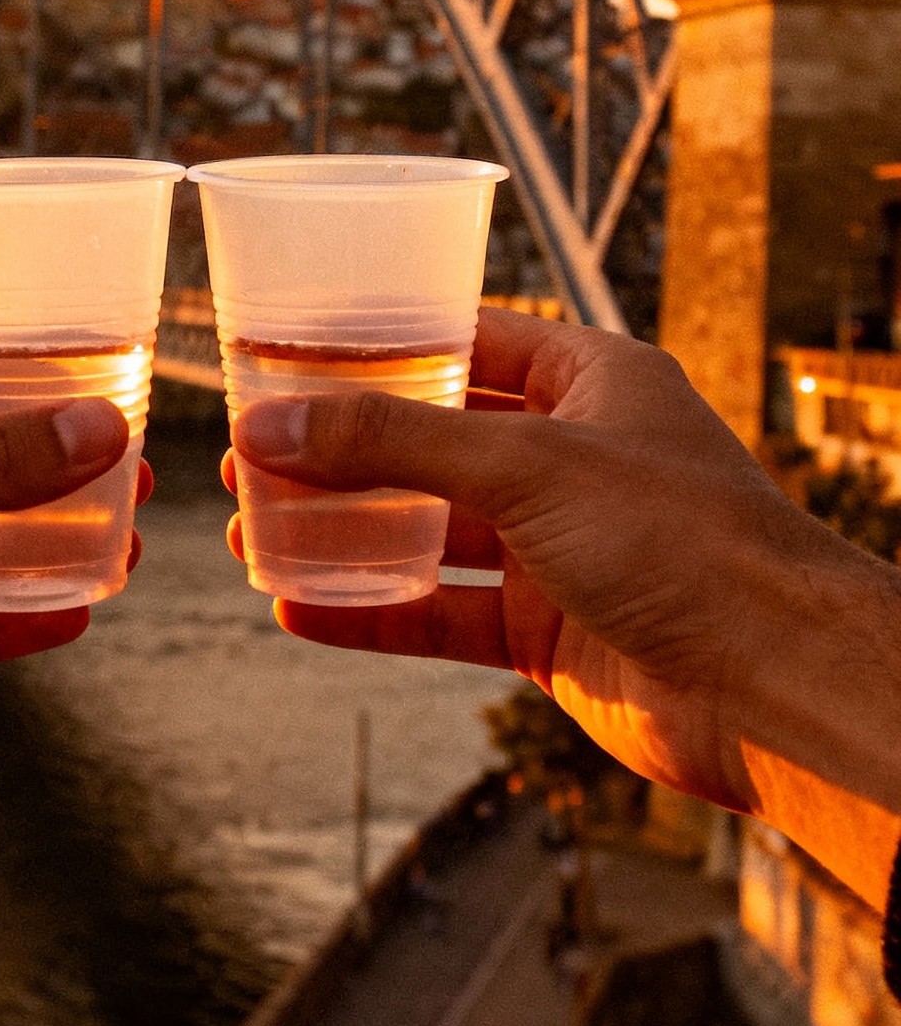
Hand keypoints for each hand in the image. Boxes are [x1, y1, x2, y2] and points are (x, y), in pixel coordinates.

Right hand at [227, 309, 900, 906]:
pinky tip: (298, 610)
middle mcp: (575, 457)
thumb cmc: (684, 542)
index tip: (288, 350)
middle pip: (434, 438)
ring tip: (252, 530)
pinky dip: (372, 611)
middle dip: (342, 447)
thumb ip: (393, 441)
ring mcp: (560, 547)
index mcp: (592, 380)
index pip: (467, 339)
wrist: (774, 686)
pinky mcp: (549, 632)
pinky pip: (441, 611)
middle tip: (251, 450)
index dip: (378, 343)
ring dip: (344, 532)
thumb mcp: (526, 465)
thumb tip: (270, 424)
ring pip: (429, 529)